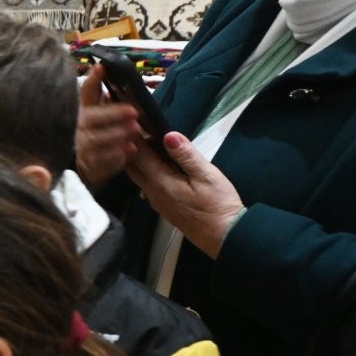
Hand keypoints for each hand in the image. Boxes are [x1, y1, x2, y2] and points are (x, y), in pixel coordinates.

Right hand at [76, 63, 141, 188]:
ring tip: (135, 130)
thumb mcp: (99, 112)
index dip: (92, 81)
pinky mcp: (90, 166)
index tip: (101, 68)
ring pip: (96, 140)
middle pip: (90, 119)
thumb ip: (102, 94)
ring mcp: (83, 148)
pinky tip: (131, 150)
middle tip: (133, 112)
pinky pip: (102, 161)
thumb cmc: (99, 133)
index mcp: (83, 112)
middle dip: (112, 114)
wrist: (89, 166)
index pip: (85, 93)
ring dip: (116, 134)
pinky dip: (117, 156)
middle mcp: (79, 129)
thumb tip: (106, 69)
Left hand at [126, 132, 245, 258]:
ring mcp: (154, 200)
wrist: (223, 235)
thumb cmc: (217, 205)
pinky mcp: (161, 204)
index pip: (139, 155)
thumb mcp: (206, 175)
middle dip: (133, 145)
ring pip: (138, 174)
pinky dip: (147, 168)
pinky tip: (159, 161)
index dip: (135, 136)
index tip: (134, 120)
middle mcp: (151, 192)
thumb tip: (168, 135)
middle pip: (132, 165)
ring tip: (150, 140)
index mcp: (160, 182)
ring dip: (140, 157)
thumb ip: (186, 155)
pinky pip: (146, 182)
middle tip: (141, 128)